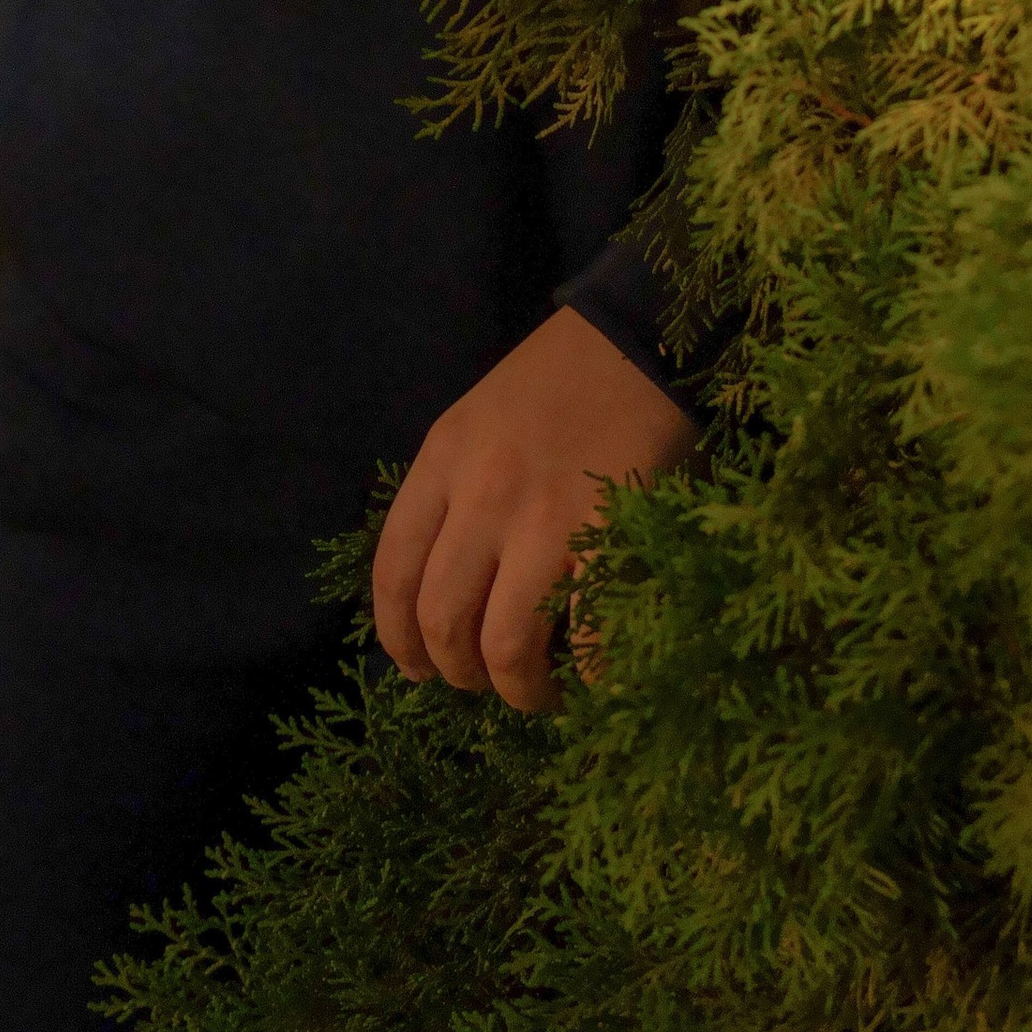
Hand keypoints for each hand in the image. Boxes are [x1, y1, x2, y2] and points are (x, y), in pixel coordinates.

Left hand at [373, 303, 697, 715]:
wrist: (638, 337)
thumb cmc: (559, 380)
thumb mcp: (479, 423)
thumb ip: (455, 494)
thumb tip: (449, 593)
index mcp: (443, 460)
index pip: (393, 573)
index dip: (398, 639)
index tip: (418, 671)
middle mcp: (483, 494)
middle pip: (443, 620)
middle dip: (460, 673)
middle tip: (487, 682)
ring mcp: (546, 517)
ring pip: (506, 643)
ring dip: (519, 690)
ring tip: (541, 693)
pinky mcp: (612, 533)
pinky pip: (591, 635)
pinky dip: (591, 677)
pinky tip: (596, 681)